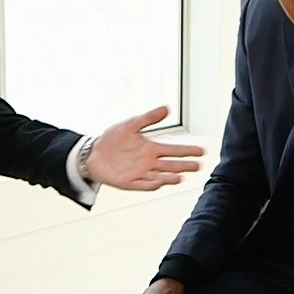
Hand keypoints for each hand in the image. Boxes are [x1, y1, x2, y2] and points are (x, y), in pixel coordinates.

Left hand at [84, 106, 203, 190]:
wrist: (93, 153)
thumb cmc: (112, 140)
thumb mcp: (131, 125)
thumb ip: (148, 118)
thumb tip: (166, 109)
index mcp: (151, 149)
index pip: (173, 150)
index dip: (187, 151)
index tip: (201, 151)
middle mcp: (148, 162)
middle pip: (171, 165)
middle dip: (184, 166)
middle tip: (198, 166)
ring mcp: (140, 173)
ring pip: (160, 176)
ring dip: (170, 177)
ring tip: (181, 177)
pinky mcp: (129, 182)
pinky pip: (143, 184)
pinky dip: (152, 184)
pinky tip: (160, 182)